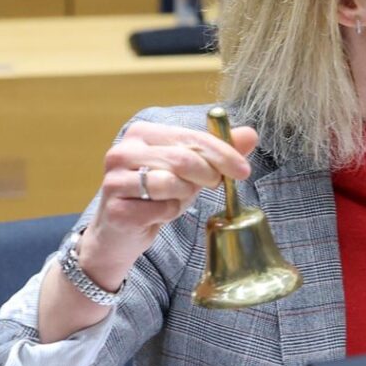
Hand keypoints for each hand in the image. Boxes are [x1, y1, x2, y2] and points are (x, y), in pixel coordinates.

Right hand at [78, 120, 258, 281]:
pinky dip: (168, 214)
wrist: (121, 232)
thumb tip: (251, 134)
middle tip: (213, 184)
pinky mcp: (115, 209)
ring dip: (184, 196)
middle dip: (207, 175)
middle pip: (183, 159)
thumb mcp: (192, 171)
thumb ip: (218, 152)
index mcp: (142, 133)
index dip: (222, 154)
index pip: (191, 137)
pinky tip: (157, 215)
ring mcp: (114, 180)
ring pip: (171, 184)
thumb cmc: (158, 195)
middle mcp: (122, 152)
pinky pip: (160, 210)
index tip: (244, 170)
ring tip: (175, 199)